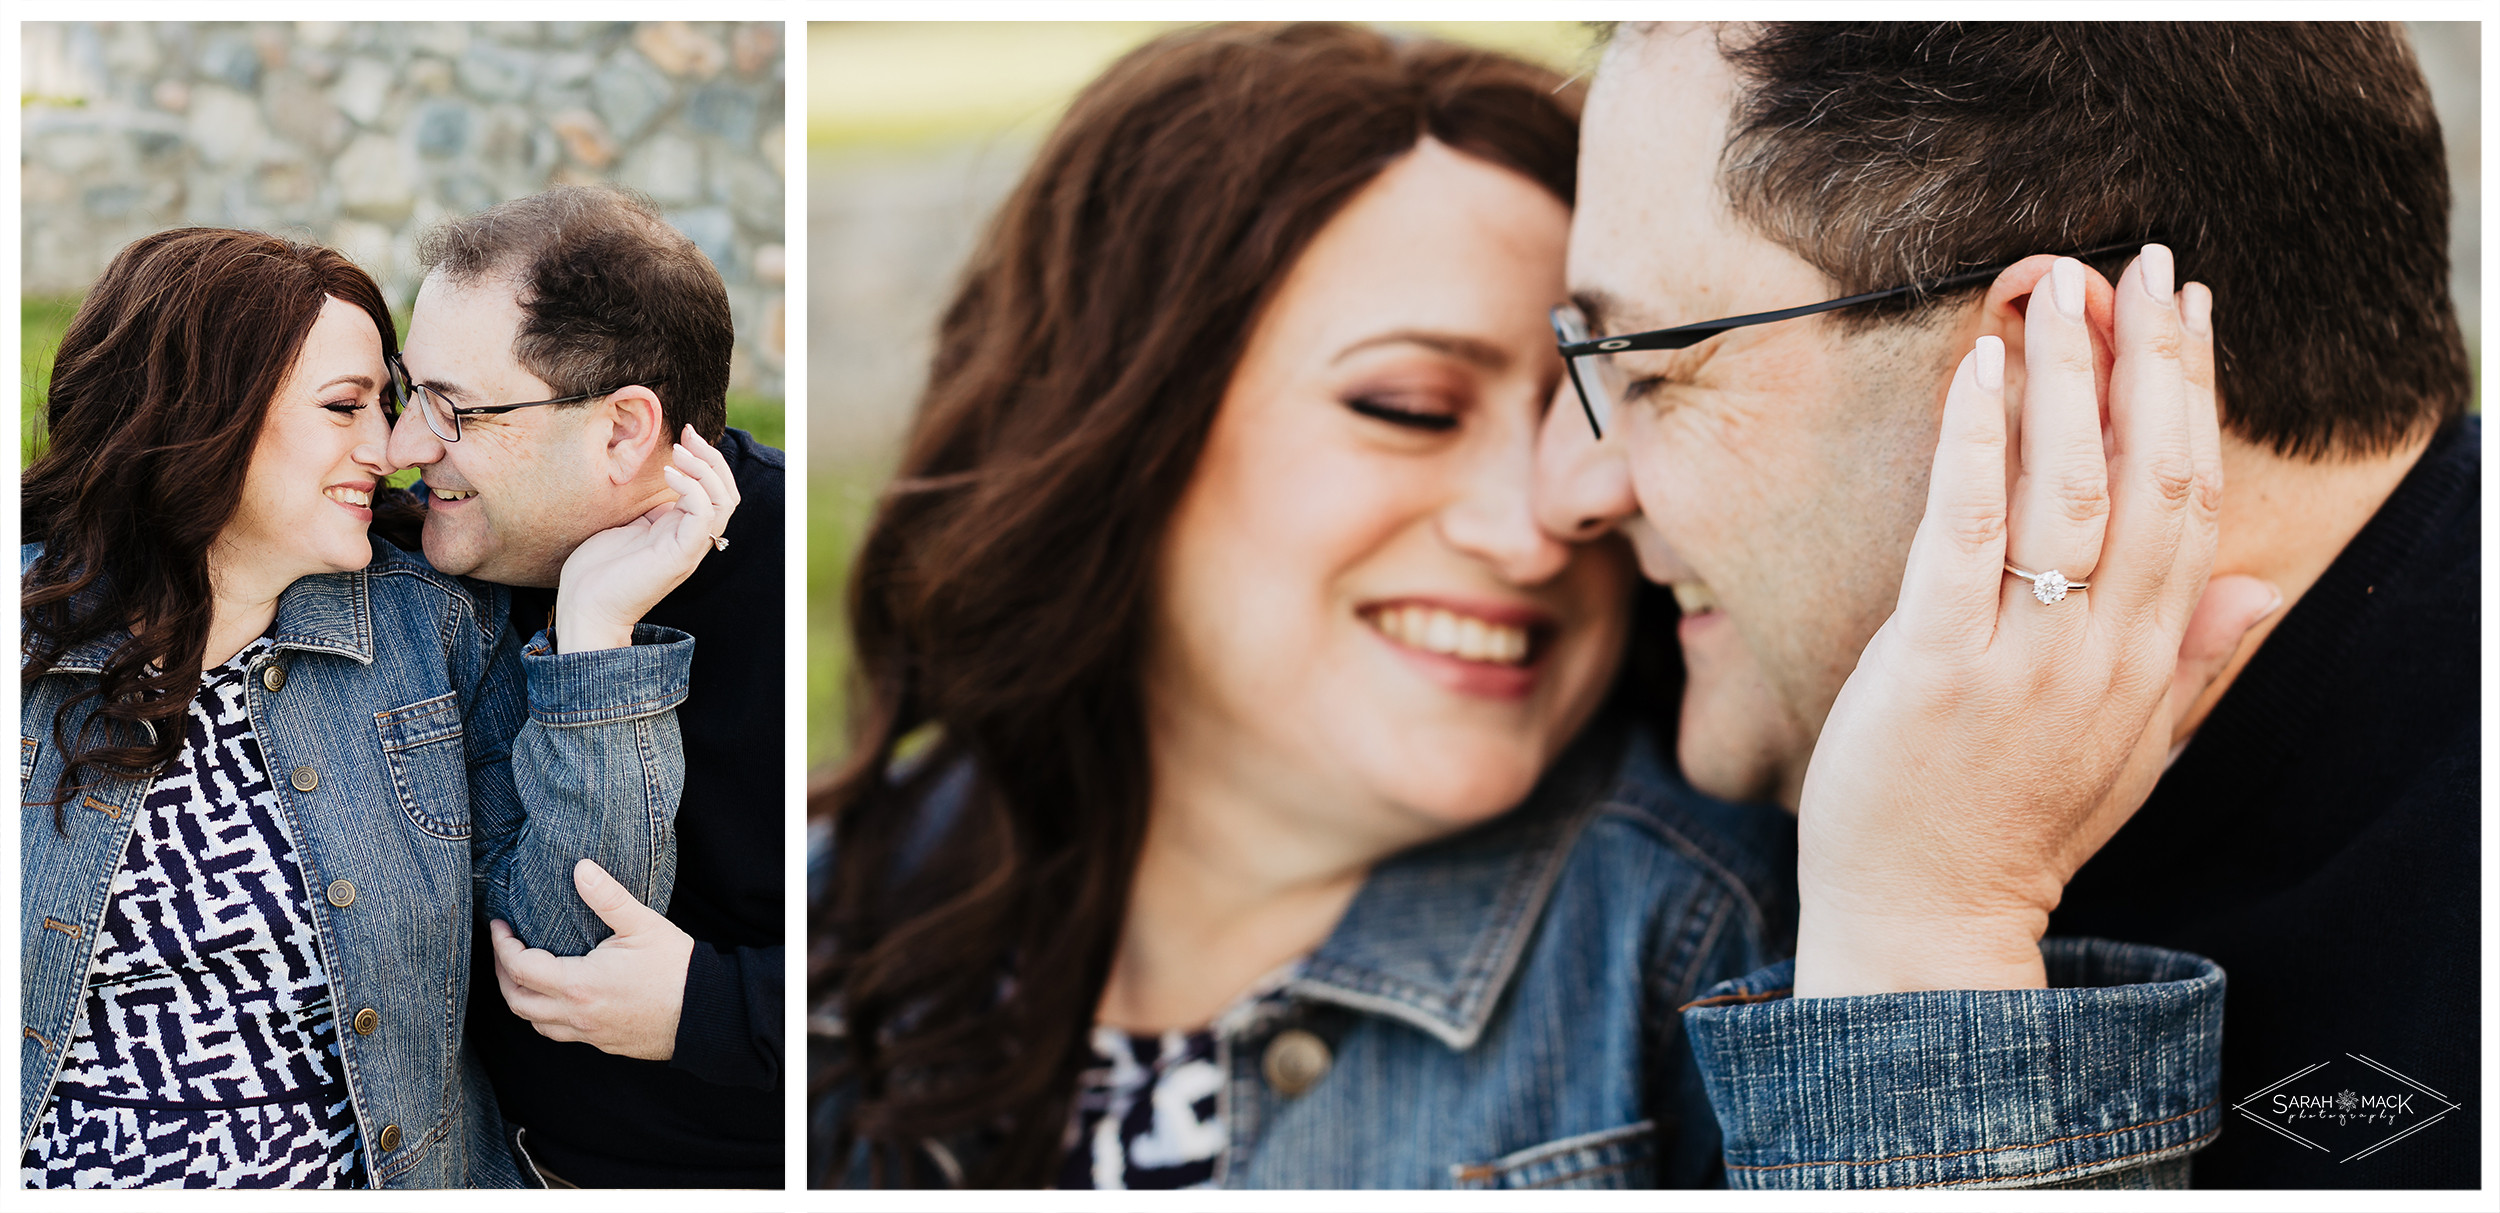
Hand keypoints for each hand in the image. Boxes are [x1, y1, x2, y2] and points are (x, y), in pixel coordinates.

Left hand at [490, 859, 694, 1059]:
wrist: (708, 1013)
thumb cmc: (677, 968)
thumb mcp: (643, 925)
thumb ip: (608, 897)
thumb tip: (581, 868)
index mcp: (579, 984)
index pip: (519, 967)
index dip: (502, 945)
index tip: (500, 926)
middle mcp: (576, 1014)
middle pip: (516, 1001)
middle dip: (502, 973)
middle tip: (504, 948)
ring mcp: (588, 1032)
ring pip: (535, 1022)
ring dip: (521, 998)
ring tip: (523, 973)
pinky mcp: (602, 1041)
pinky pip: (558, 1033)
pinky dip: (545, 1015)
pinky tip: (556, 998)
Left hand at [552, 426, 742, 651]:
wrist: (585, 607)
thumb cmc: (597, 570)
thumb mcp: (625, 525)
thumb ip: (645, 506)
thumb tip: (648, 478)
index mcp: (681, 531)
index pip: (715, 491)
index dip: (706, 460)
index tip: (684, 434)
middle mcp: (692, 538)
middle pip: (727, 492)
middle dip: (712, 458)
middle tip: (688, 435)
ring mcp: (689, 547)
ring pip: (724, 501)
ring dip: (706, 469)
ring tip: (679, 453)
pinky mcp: (680, 555)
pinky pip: (705, 515)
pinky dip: (692, 488)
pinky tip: (669, 475)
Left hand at [1792, 247, 2280, 996]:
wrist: (1929, 926)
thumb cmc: (2015, 830)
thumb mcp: (2130, 753)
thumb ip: (2188, 665)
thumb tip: (2256, 590)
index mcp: (2148, 663)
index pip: (2193, 502)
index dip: (2195, 398)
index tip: (2191, 312)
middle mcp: (2100, 653)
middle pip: (2147, 479)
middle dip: (2149, 362)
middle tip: (2144, 263)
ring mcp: (2020, 660)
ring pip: (2066, 490)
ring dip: (2070, 378)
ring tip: (2065, 285)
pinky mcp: (1932, 666)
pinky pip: (1963, 533)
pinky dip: (1976, 443)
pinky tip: (1982, 367)